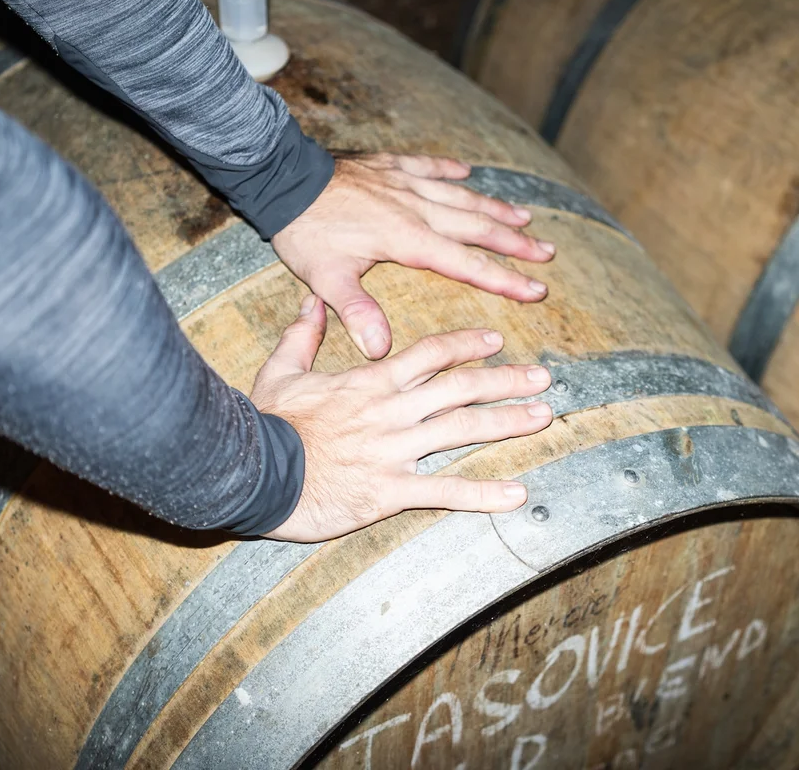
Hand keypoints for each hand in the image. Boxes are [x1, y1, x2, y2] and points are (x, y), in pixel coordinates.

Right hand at [251, 294, 554, 541]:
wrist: (254, 473)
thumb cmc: (267, 423)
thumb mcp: (281, 370)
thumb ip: (302, 336)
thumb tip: (311, 302)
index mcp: (371, 382)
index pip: (430, 354)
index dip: (466, 344)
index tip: (495, 340)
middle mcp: (392, 411)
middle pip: (460, 388)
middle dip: (506, 381)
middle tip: (544, 378)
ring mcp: (395, 451)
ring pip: (462, 430)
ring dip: (507, 423)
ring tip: (543, 418)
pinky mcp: (390, 490)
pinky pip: (445, 493)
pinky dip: (483, 495)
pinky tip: (517, 495)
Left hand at [271, 153, 555, 359]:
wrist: (283, 178)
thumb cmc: (305, 232)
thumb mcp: (327, 278)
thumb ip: (357, 312)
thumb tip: (381, 352)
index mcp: (407, 239)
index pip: (467, 263)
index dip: (505, 279)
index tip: (536, 290)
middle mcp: (416, 208)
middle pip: (477, 228)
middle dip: (515, 244)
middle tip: (547, 254)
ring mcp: (405, 184)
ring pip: (461, 197)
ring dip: (494, 209)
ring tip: (525, 218)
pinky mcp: (388, 166)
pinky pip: (428, 167)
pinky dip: (449, 170)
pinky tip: (467, 172)